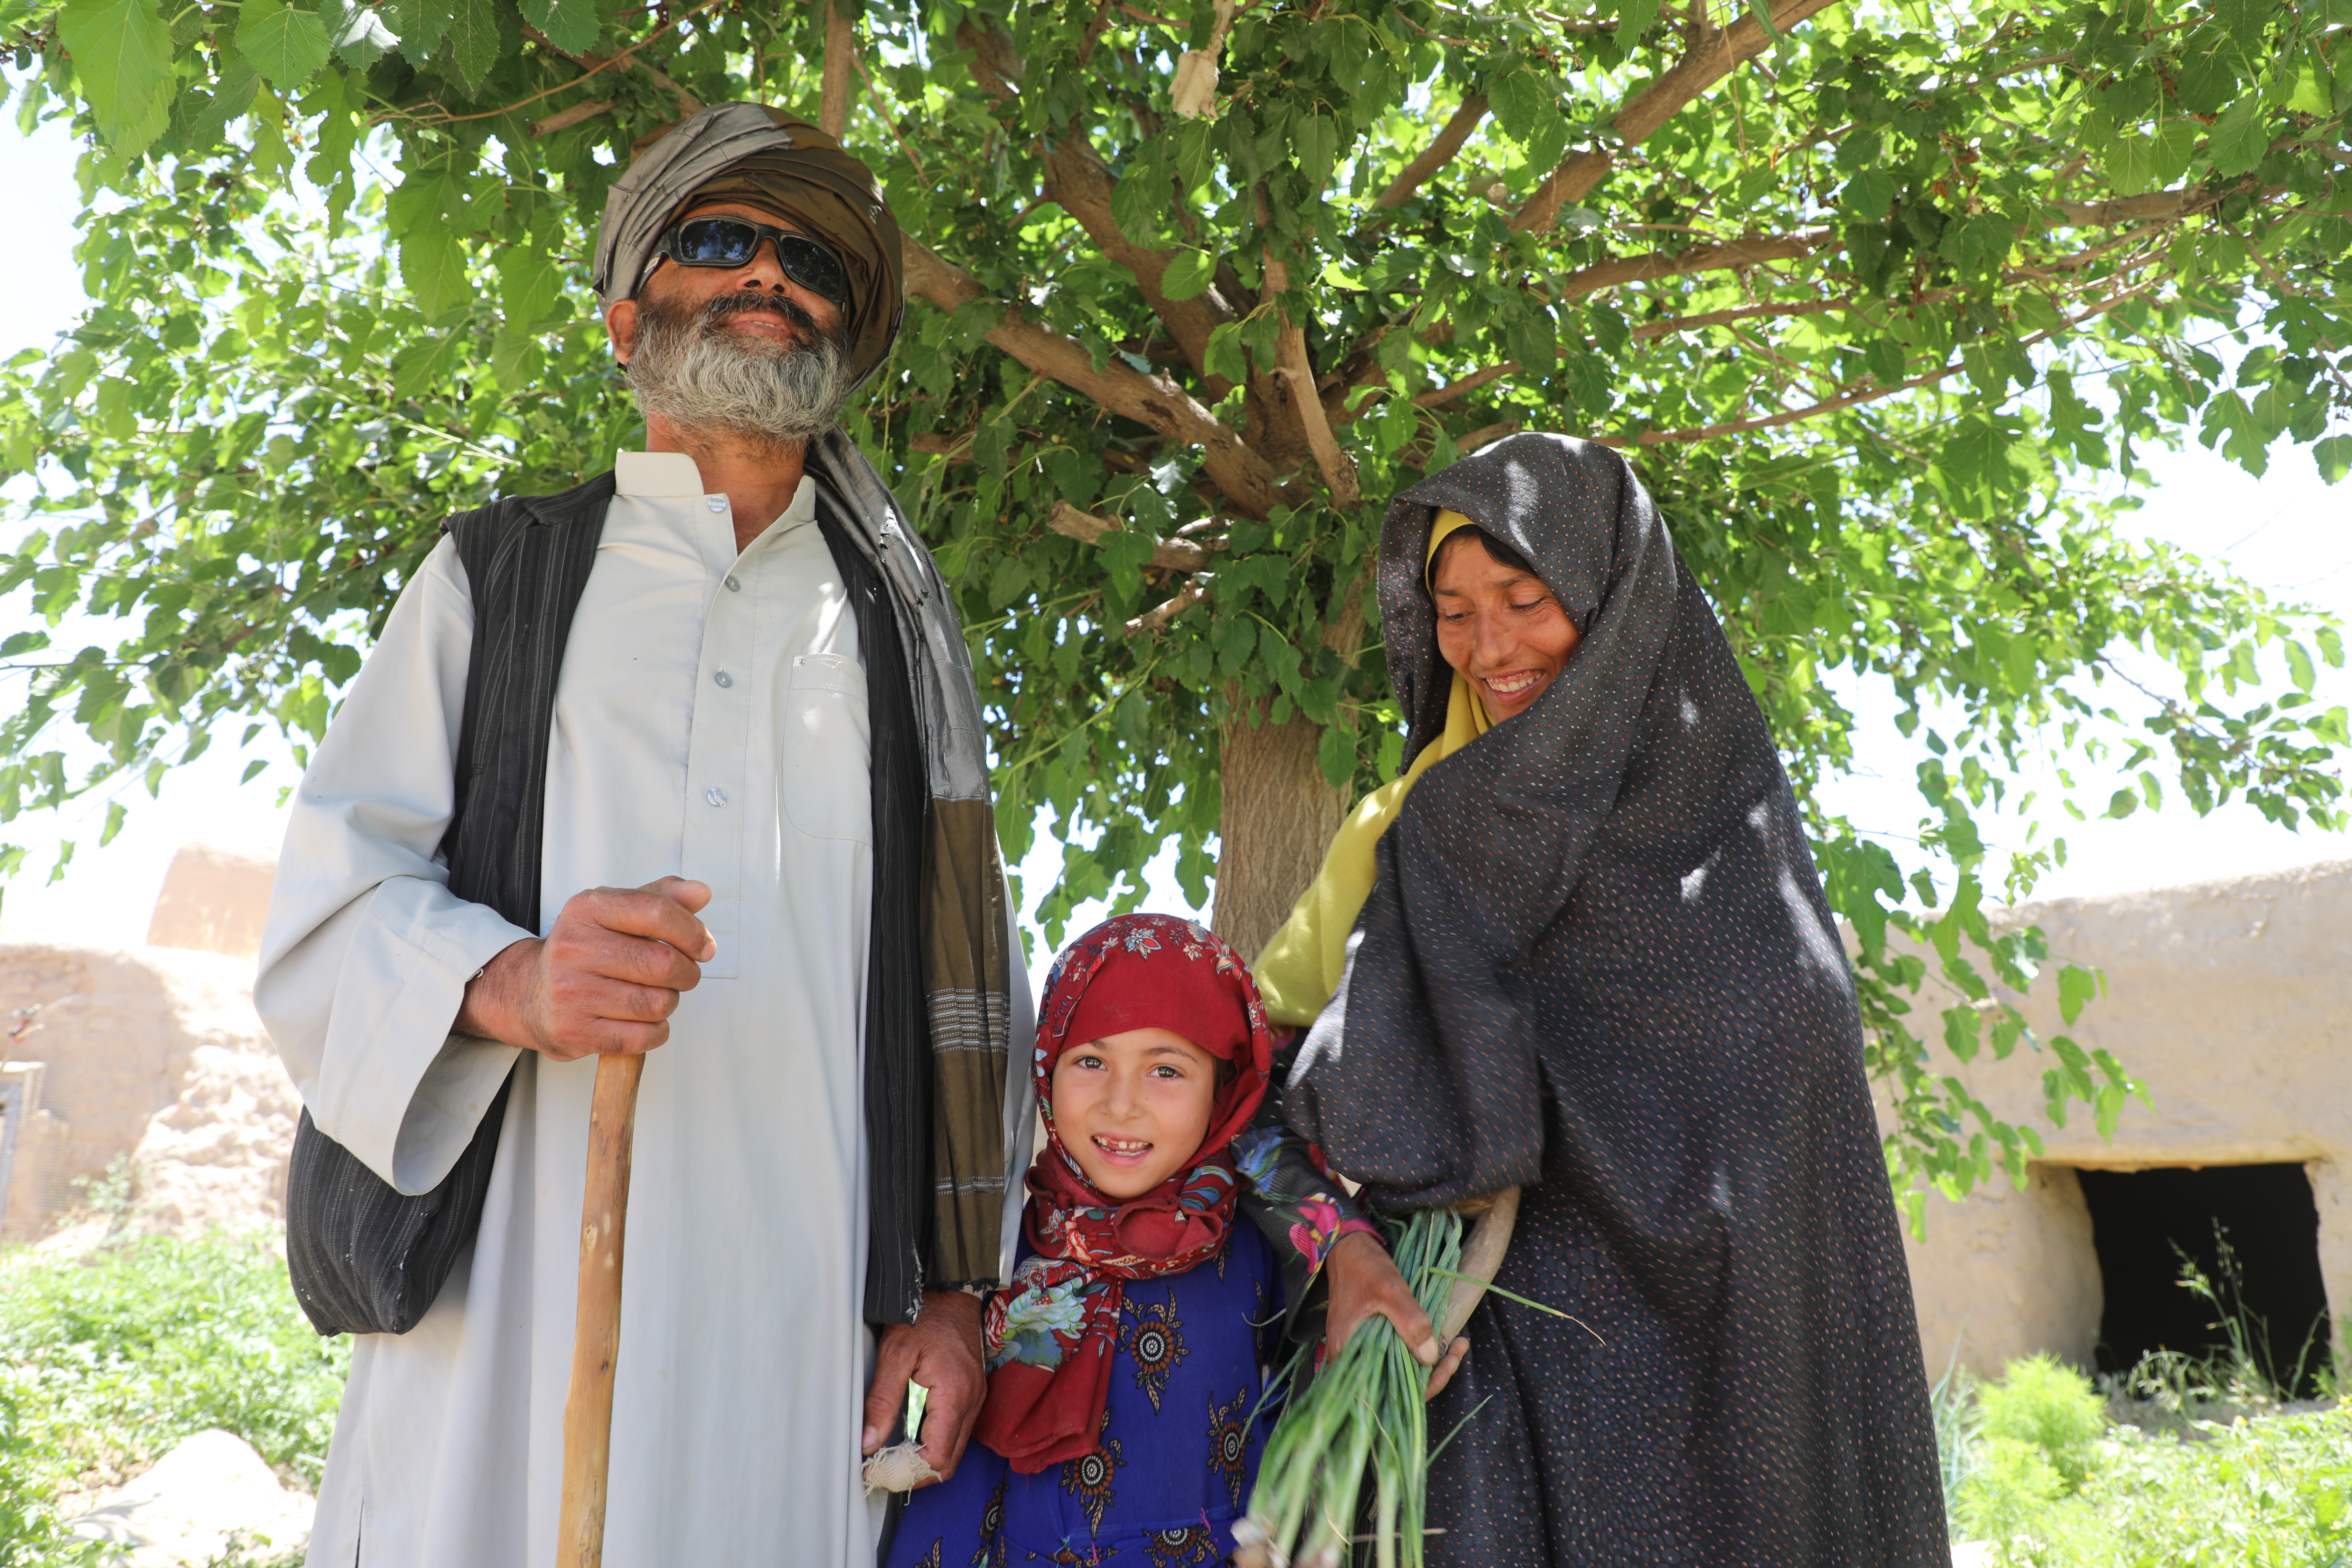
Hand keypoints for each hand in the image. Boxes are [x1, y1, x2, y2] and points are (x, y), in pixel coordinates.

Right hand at [455, 877, 715, 1061]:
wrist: (530, 994)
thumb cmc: (588, 950)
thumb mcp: (617, 913)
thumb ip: (662, 898)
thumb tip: (702, 893)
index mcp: (587, 908)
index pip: (657, 912)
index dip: (693, 932)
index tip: (704, 946)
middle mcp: (574, 947)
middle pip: (663, 962)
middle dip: (687, 972)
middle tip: (683, 974)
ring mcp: (571, 992)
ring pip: (657, 1002)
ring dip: (670, 1002)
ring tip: (656, 995)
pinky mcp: (574, 1031)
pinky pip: (643, 1036)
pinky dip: (656, 1031)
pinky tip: (644, 1020)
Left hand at [864, 1291, 986, 1484]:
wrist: (952, 1290)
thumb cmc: (925, 1314)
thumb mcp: (895, 1353)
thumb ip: (882, 1400)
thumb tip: (869, 1441)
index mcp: (954, 1396)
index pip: (939, 1457)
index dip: (909, 1472)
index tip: (881, 1471)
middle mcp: (971, 1402)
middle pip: (950, 1461)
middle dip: (917, 1472)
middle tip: (884, 1471)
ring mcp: (975, 1398)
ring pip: (955, 1448)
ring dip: (926, 1459)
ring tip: (893, 1455)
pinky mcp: (971, 1393)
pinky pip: (957, 1430)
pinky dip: (935, 1441)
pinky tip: (912, 1435)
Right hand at [1324, 1230, 1470, 1400]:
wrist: (1347, 1247)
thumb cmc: (1363, 1266)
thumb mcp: (1389, 1289)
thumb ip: (1409, 1322)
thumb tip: (1431, 1357)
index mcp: (1348, 1353)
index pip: (1388, 1389)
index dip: (1424, 1384)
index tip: (1450, 1363)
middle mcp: (1351, 1360)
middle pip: (1397, 1383)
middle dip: (1433, 1371)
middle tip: (1459, 1348)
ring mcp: (1360, 1350)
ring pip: (1399, 1369)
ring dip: (1429, 1360)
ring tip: (1456, 1343)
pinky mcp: (1369, 1340)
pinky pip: (1396, 1355)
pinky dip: (1418, 1349)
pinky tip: (1439, 1337)